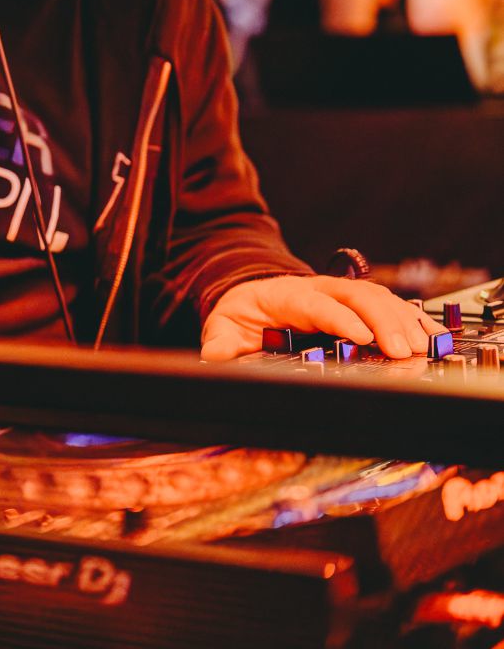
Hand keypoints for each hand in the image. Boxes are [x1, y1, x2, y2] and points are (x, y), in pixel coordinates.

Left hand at [200, 274, 448, 361]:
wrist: (249, 296)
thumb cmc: (240, 316)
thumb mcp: (223, 330)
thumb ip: (221, 346)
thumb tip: (218, 358)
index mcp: (286, 296)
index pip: (317, 304)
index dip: (340, 319)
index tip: (360, 337)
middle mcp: (318, 290)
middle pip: (357, 297)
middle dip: (382, 321)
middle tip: (402, 351)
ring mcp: (340, 294)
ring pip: (377, 298)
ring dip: (402, 320)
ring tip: (422, 346)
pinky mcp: (355, 304)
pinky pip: (387, 305)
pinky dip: (410, 318)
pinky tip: (430, 334)